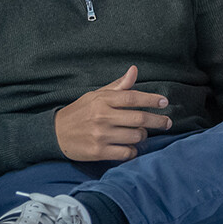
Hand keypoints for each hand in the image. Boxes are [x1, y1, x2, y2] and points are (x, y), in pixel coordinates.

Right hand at [54, 65, 172, 161]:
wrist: (55, 134)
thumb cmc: (80, 112)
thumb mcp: (96, 95)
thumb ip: (118, 86)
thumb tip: (134, 70)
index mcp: (103, 100)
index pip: (133, 97)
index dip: (151, 99)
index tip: (164, 102)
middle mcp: (102, 117)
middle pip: (139, 118)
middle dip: (158, 121)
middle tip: (167, 122)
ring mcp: (101, 135)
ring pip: (135, 136)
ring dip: (142, 135)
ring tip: (141, 133)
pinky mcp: (98, 152)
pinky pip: (126, 153)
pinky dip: (133, 151)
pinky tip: (131, 147)